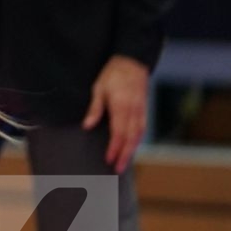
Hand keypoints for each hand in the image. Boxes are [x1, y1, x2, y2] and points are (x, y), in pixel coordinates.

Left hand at [82, 55, 149, 172]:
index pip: (118, 133)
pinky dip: (137, 140)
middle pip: (130, 138)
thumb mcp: (98, 88)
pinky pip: (142, 128)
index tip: (108, 160)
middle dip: (124, 155)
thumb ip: (94, 109)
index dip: (114, 148)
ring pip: (138, 135)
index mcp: (121, 107)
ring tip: (124, 162)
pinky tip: (132, 146)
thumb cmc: (112, 75)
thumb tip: (86, 126)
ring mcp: (141, 111)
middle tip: (117, 169)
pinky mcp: (143, 109)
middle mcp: (133, 111)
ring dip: (132, 150)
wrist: (132, 62)